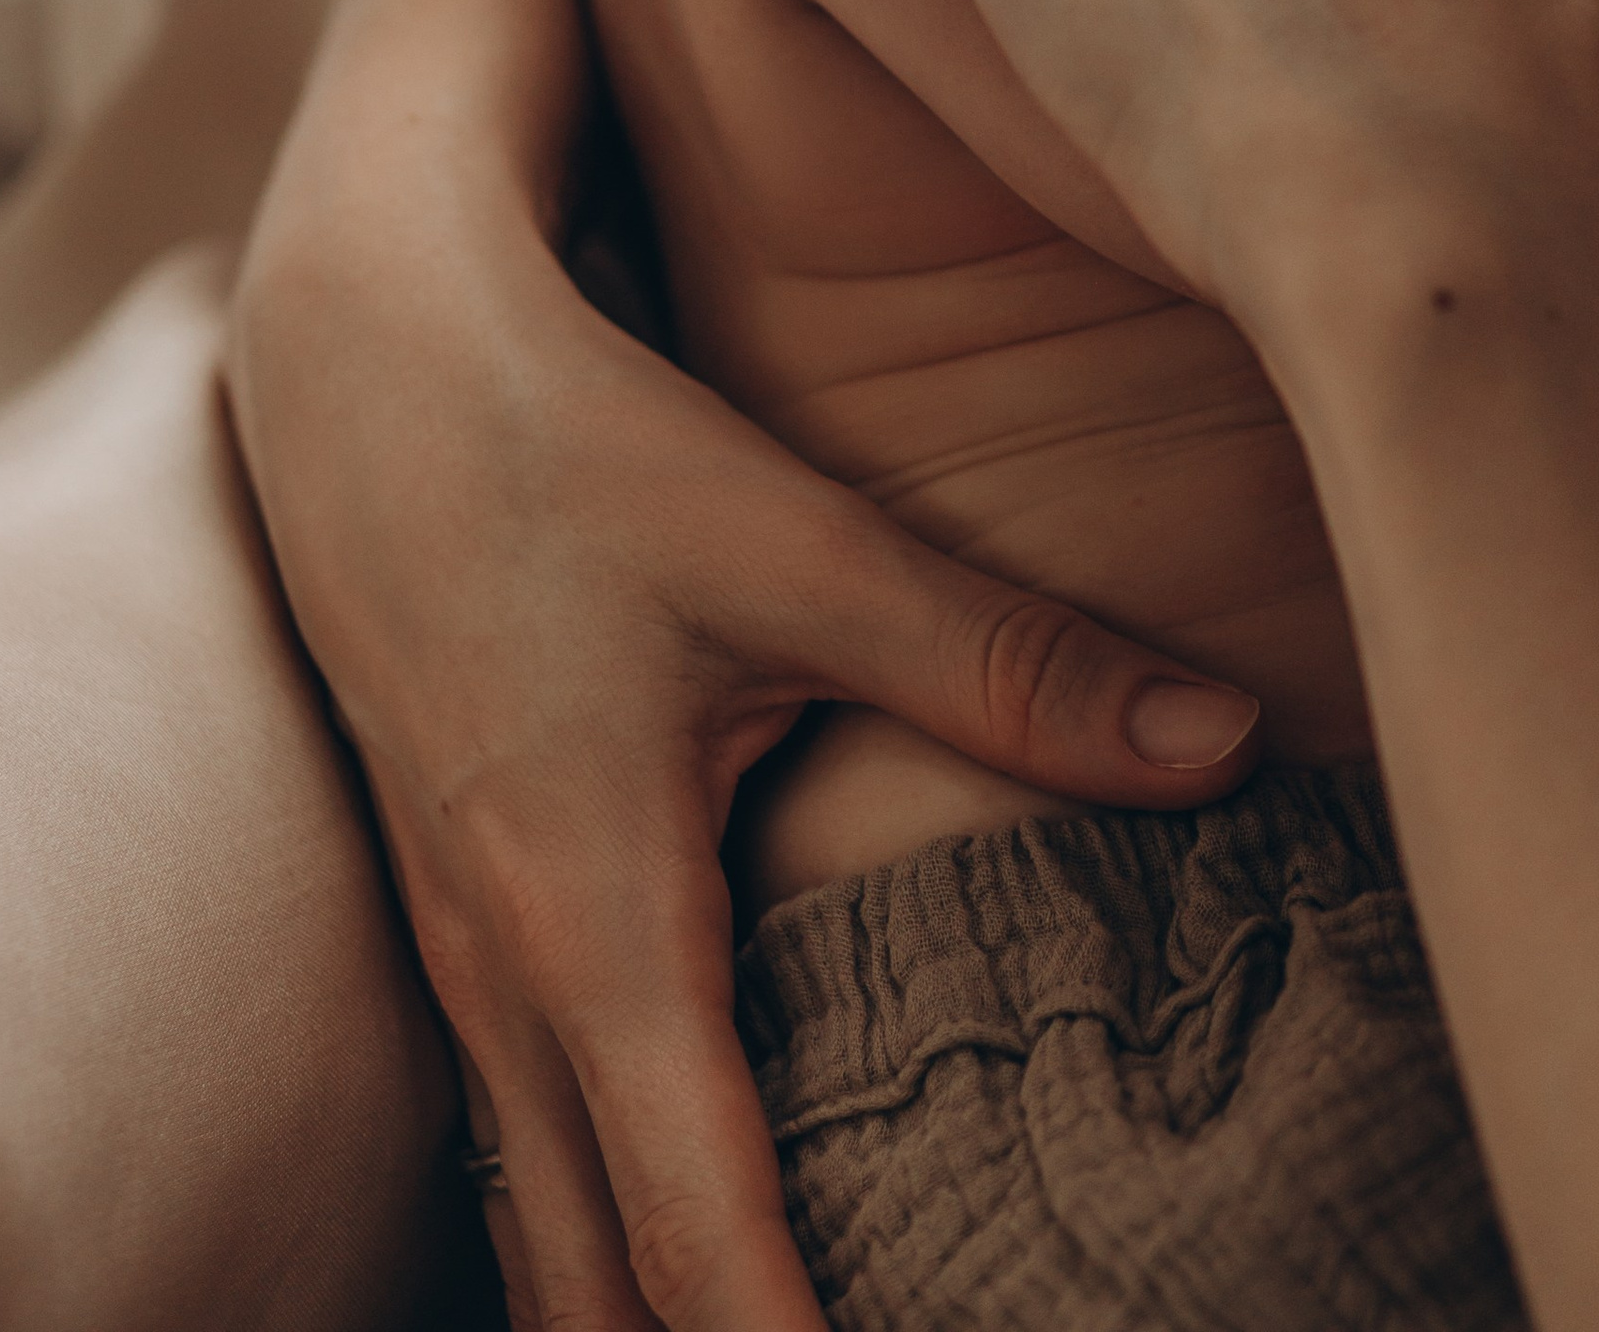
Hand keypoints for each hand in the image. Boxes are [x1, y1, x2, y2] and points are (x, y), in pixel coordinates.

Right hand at [230, 0, 1260, 1331]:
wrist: (369, 363)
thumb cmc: (587, 452)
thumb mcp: (800, 553)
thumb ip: (1010, 664)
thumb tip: (1229, 742)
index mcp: (594, 925)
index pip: (694, 1240)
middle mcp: (508, 983)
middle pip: (596, 1289)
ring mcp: (462, 964)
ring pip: (545, 1231)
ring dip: (653, 1310)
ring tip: (805, 1328)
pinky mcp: (458, 918)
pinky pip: (521, 1147)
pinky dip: (604, 1237)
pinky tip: (690, 1246)